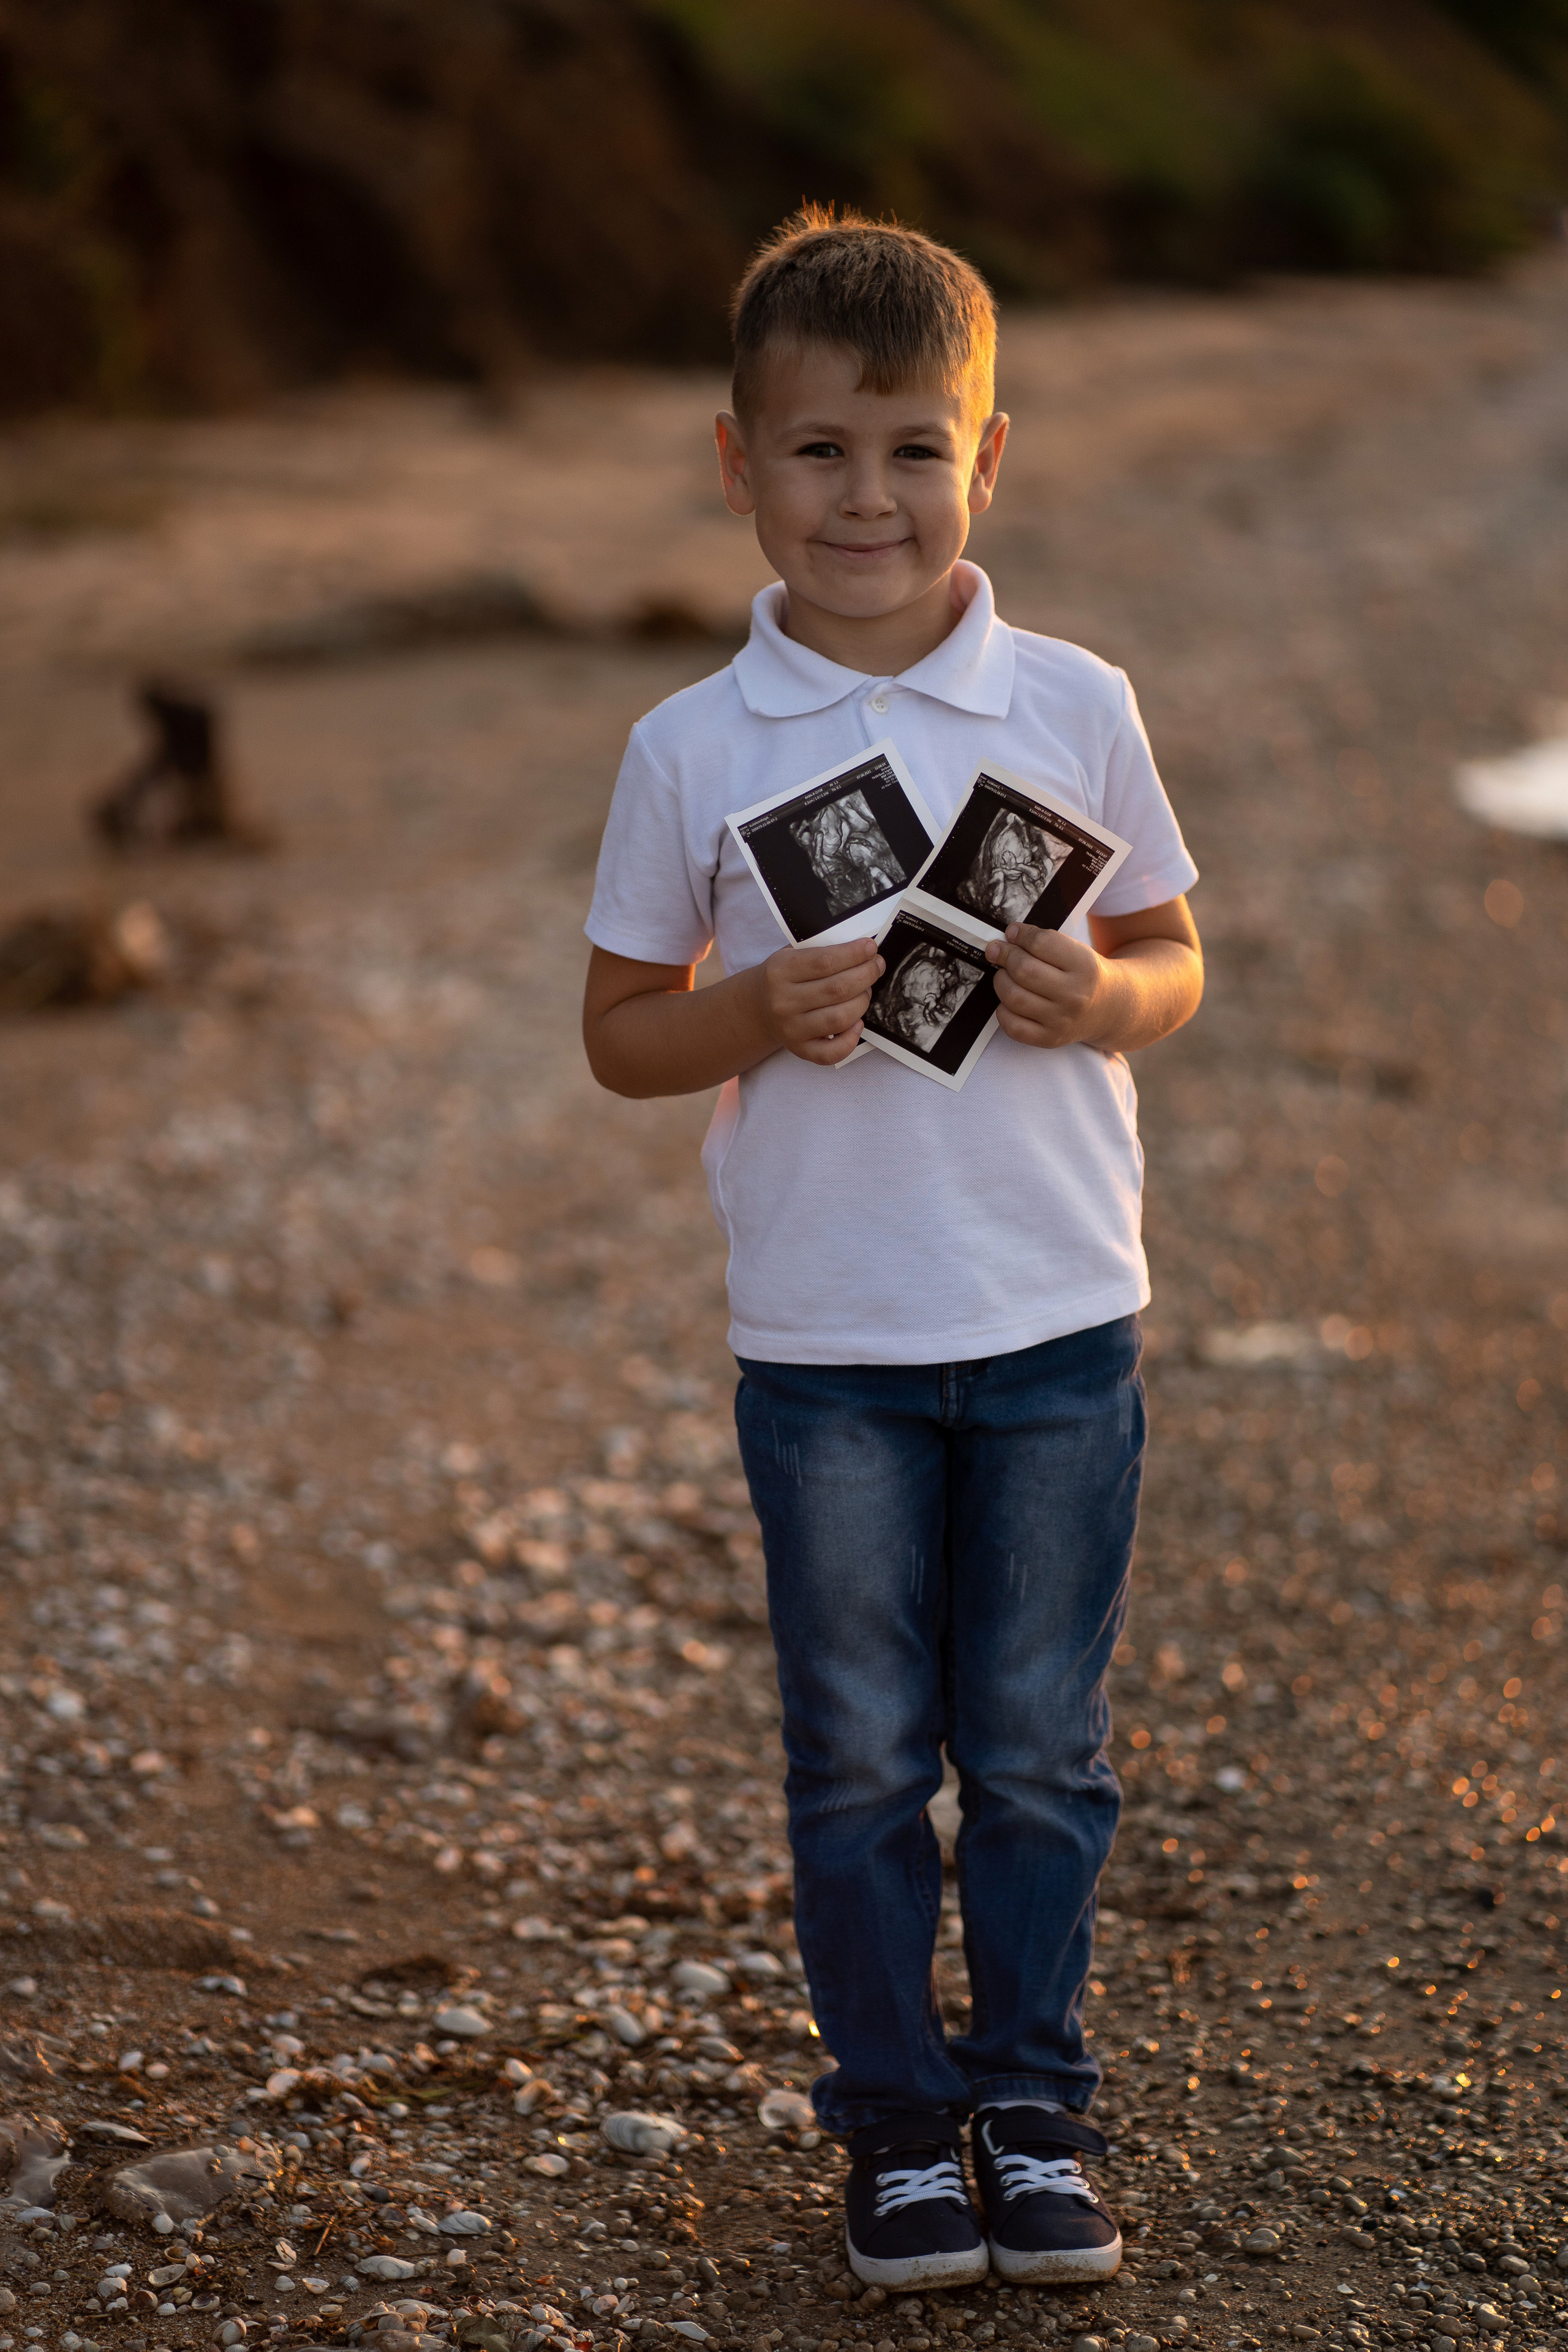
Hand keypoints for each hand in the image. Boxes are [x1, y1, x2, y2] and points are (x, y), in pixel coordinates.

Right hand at [752, 937, 883, 1065]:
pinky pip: (832, 1052)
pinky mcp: (799, 1049)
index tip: (870, 948)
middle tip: (875, 967)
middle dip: (866, 975)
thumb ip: (822, 949)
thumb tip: (862, 949)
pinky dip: (851, 1039)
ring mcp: (791, 1028)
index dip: (854, 954)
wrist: (759, 1006)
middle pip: (838, 989)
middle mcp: (783, 1002)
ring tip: (865, 990)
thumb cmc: (785, 977)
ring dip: (862, 1001)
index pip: (825, 961)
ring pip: (840, 1018)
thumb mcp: (792, 953)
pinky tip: (857, 1023)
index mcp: (780, 970)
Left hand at [985, 922, 1109, 1047]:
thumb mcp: (1077, 951)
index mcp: (1084, 966)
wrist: (1109, 1008)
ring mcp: (1061, 1020)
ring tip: (1004, 975)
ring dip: (1001, 981)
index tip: (1012, 933)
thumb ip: (1045, 942)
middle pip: (1024, 970)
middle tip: (1000, 952)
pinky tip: (1009, 1001)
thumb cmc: (1084, 975)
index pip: (1041, 943)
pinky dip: (1002, 1010)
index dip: (1021, 935)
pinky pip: (1012, 1025)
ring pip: (1013, 997)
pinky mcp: (1049, 1039)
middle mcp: (1075, 995)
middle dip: (1005, 956)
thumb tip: (1007, 938)